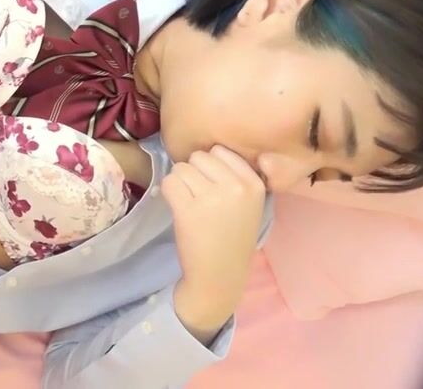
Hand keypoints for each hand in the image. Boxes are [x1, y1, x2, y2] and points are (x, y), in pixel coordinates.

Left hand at [161, 145, 265, 336]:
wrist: (220, 274)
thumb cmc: (232, 237)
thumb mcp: (249, 204)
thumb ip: (236, 175)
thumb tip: (209, 148)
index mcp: (254, 183)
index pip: (220, 151)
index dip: (210, 167)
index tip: (213, 187)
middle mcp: (236, 187)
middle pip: (199, 156)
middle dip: (194, 173)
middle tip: (199, 197)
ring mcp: (212, 197)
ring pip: (181, 167)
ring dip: (180, 183)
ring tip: (191, 205)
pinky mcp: (188, 210)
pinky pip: (169, 182)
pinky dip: (169, 194)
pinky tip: (180, 209)